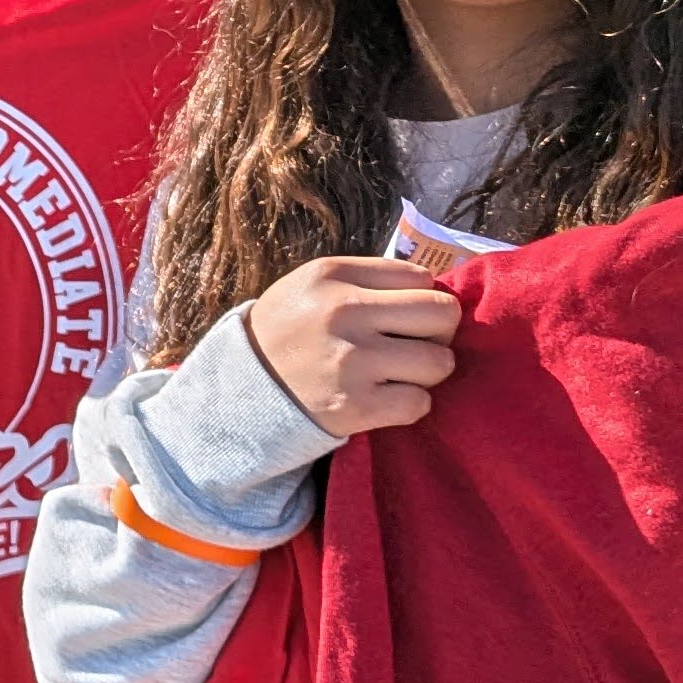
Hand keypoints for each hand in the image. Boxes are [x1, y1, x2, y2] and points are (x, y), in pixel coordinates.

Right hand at [242, 256, 462, 438]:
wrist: (239, 391)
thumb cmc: (287, 333)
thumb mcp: (311, 285)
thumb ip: (368, 279)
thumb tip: (434, 289)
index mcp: (333, 275)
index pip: (421, 278)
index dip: (420, 298)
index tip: (401, 317)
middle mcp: (344, 313)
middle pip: (443, 314)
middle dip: (437, 332)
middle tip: (413, 345)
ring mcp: (351, 361)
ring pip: (439, 362)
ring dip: (425, 372)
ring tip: (397, 374)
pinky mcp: (355, 407)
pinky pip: (420, 404)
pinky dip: (409, 404)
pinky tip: (384, 399)